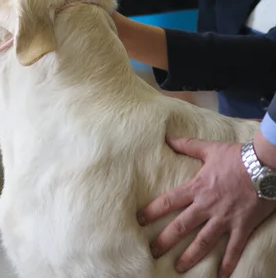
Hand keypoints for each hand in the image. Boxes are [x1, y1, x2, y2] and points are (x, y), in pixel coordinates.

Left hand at [137, 136, 275, 277]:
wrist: (266, 165)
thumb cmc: (237, 156)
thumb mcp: (209, 148)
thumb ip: (187, 145)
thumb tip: (167, 137)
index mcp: (197, 188)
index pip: (168, 201)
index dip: (152, 211)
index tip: (138, 220)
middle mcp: (207, 205)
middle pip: (181, 226)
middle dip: (165, 240)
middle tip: (152, 252)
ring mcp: (225, 218)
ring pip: (204, 241)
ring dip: (190, 256)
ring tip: (178, 268)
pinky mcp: (242, 226)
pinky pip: (234, 248)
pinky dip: (227, 264)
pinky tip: (220, 277)